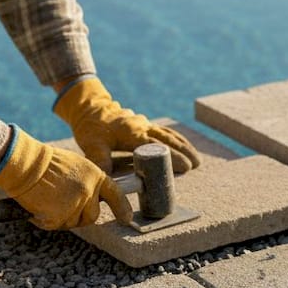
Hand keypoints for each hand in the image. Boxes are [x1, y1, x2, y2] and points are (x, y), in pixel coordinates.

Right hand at [0, 127, 132, 229]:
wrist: (27, 164)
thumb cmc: (46, 163)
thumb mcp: (75, 166)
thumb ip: (86, 182)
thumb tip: (89, 200)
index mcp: (96, 176)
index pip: (115, 194)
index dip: (122, 208)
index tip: (126, 219)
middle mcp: (90, 191)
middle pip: (92, 216)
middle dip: (79, 216)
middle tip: (62, 207)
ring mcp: (76, 204)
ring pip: (72, 222)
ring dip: (60, 218)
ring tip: (47, 200)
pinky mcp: (61, 215)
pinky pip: (55, 225)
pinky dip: (45, 220)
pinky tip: (39, 207)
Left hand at [53, 77, 200, 174]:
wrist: (91, 107)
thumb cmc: (91, 128)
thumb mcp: (92, 145)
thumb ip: (101, 161)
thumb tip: (108, 180)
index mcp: (132, 133)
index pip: (156, 146)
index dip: (172, 156)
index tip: (185, 166)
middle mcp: (142, 127)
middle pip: (168, 139)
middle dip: (184, 151)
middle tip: (196, 164)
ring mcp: (145, 124)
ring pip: (169, 134)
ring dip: (184, 145)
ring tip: (196, 159)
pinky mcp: (145, 124)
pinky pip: (164, 131)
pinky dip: (176, 139)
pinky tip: (184, 146)